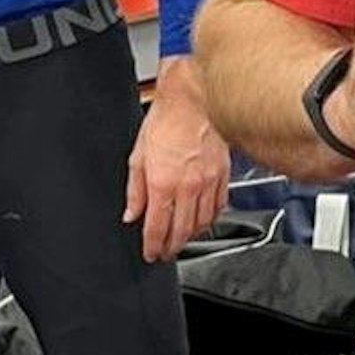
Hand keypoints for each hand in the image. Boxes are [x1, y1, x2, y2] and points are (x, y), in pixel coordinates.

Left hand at [126, 54, 230, 260]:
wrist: (195, 100)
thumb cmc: (166, 120)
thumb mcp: (138, 155)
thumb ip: (134, 190)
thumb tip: (131, 212)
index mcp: (162, 183)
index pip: (157, 227)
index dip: (153, 246)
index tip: (151, 253)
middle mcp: (188, 186)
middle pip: (181, 230)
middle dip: (172, 247)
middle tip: (165, 254)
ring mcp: (208, 181)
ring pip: (203, 221)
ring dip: (191, 236)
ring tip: (182, 240)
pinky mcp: (223, 174)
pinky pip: (219, 205)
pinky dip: (211, 218)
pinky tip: (204, 220)